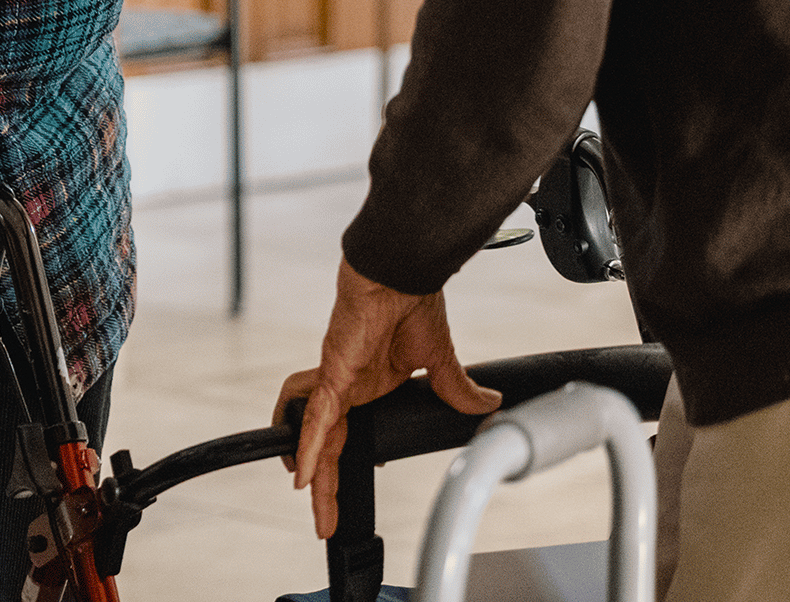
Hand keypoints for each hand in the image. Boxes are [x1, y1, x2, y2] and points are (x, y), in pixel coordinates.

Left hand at [272, 262, 499, 537]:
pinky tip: (301, 472)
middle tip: (324, 520)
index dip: (341, 459)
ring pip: (314, 435)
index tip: (347, 488)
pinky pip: (315, 414)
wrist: (402, 269)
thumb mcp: (439, 357)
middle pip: (325, 443)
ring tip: (311, 503)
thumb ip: (457, 387)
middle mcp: (347, 385)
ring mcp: (337, 379)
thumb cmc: (412, 299)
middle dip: (323, 484)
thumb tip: (488, 405)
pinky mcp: (334, 371)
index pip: (349, 432)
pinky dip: (308, 443)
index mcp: (369, 384)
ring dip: (310, 470)